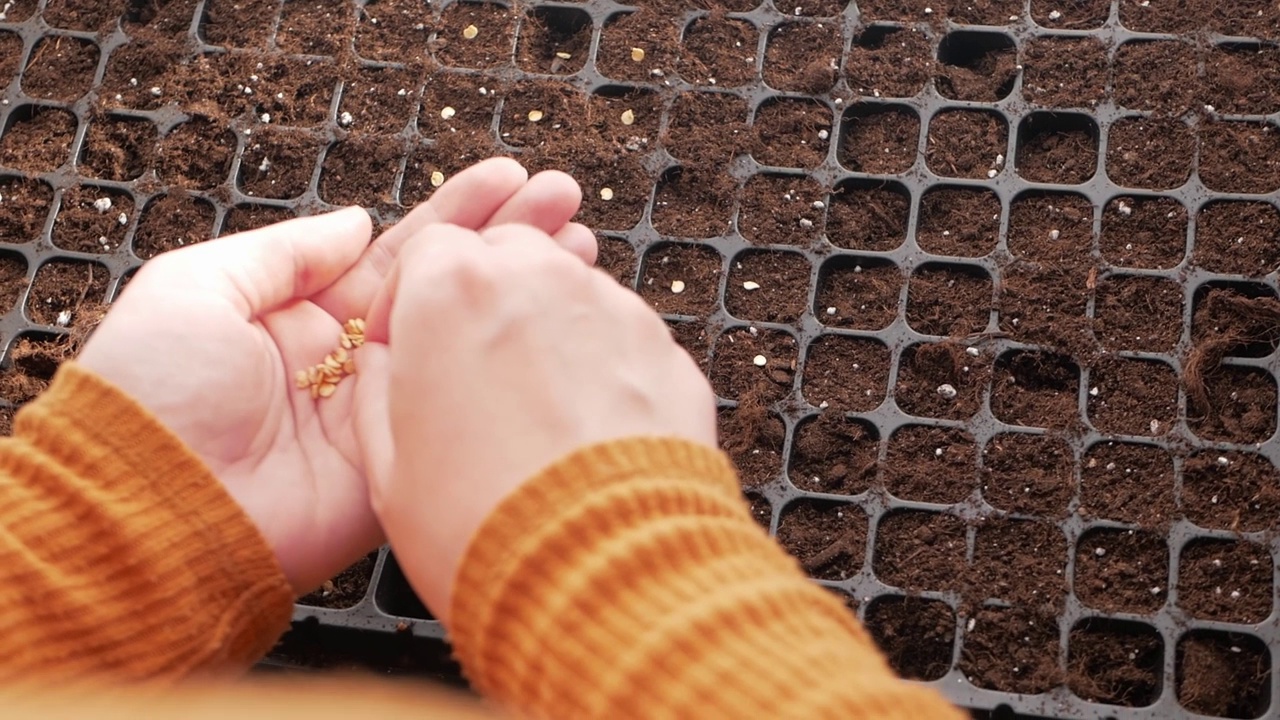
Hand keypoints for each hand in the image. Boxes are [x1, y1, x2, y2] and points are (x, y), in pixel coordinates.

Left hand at [77, 159, 596, 592]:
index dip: (456, 215)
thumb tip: (357, 221)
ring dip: (521, 299)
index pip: (398, 254)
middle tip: (565, 202)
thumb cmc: (151, 394)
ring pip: (465, 347)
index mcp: (303, 317)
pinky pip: (459, 415)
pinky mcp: (402, 467)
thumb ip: (282, 251)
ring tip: (580, 251)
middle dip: (506, 244)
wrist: (147, 512)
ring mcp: (382, 415)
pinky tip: (552, 332)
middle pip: (446, 292)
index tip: (509, 180)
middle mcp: (351, 362)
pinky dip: (508, 376)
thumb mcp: (195, 288)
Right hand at [354, 223, 717, 622]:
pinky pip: (620, 338)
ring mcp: (613, 309)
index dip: (411, 297)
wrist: (604, 574)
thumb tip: (379, 365)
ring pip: (568, 291)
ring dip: (545, 328)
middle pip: (504, 254)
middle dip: (483, 298)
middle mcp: (539, 279)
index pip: (427, 248)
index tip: (409, 341)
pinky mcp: (666, 350)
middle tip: (474, 368)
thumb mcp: (387, 469)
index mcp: (453, 291)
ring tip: (535, 410)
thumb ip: (374, 392)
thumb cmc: (486, 526)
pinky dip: (600, 364)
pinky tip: (585, 428)